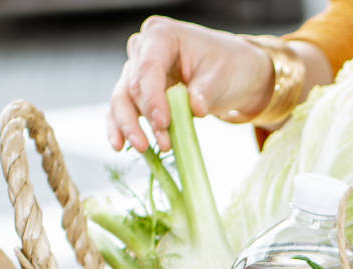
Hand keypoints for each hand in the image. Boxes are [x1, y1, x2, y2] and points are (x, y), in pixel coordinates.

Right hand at [107, 16, 272, 152]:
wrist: (232, 71)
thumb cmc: (228, 65)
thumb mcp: (223, 75)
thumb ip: (205, 91)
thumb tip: (195, 108)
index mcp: (162, 35)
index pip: (149, 67)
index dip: (153, 97)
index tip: (163, 123)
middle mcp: (143, 49)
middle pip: (132, 86)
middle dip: (145, 118)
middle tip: (163, 143)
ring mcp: (136, 70)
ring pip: (122, 99)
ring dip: (130, 126)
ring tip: (143, 148)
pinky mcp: (137, 91)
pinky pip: (122, 109)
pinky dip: (120, 128)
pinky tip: (119, 145)